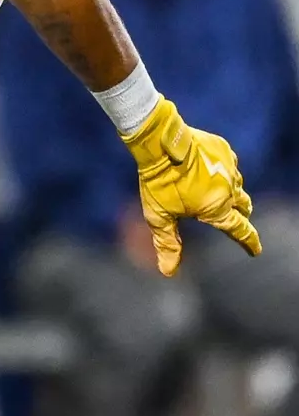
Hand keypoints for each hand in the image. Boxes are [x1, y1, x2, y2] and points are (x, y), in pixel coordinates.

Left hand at [122, 98, 259, 275]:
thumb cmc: (159, 182)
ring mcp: (230, 168)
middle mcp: (229, 190)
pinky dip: (224, 171)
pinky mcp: (224, 150)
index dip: (249, 242)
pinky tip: (213, 170)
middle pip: (245, 206)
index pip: (240, 230)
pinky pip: (230, 164)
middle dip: (243, 215)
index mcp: (217, 209)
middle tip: (239, 219)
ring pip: (238, 185)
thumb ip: (167, 244)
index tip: (256, 250)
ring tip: (222, 194)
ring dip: (233, 193)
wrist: (161, 143)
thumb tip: (169, 272)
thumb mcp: (159, 216)